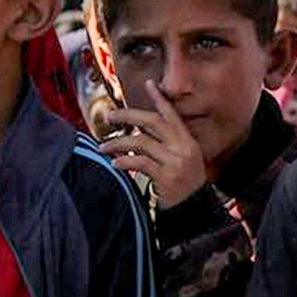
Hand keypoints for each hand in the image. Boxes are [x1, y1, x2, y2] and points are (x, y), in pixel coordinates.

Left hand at [102, 81, 207, 207]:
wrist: (194, 212)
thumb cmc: (182, 186)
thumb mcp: (182, 161)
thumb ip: (166, 145)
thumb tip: (140, 129)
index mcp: (188, 142)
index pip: (172, 115)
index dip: (160, 99)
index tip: (150, 83)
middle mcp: (183, 149)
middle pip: (152, 122)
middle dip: (128, 116)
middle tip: (110, 115)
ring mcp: (176, 163)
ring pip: (141, 142)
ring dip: (118, 143)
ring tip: (102, 147)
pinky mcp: (167, 178)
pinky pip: (141, 163)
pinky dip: (125, 162)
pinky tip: (114, 164)